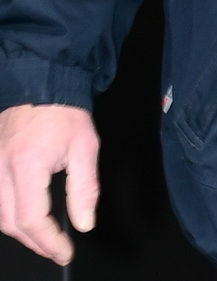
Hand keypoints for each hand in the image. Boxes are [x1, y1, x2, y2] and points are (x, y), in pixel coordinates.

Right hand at [0, 104, 98, 264]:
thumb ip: (84, 188)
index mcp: (27, 165)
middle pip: (9, 223)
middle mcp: (0, 170)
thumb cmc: (65, 114)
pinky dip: (10, 216)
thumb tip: (84, 223)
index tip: (65, 252)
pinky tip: (27, 218)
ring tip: (45, 239)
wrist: (41, 86)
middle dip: (35, 242)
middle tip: (57, 250)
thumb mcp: (85, 148)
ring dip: (21, 231)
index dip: (49, 242)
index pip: (32, 218)